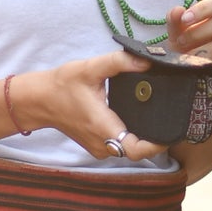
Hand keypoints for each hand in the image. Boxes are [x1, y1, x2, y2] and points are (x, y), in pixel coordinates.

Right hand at [14, 54, 164, 161]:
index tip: (171, 131)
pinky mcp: (98, 146)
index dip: (157, 145)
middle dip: (156, 136)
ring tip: (159, 115)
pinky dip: (132, 135)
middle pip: (139, 149)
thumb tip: (148, 60)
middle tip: (172, 116)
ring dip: (144, 136)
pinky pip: (121, 145)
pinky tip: (140, 118)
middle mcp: (103, 144)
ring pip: (130, 148)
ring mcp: (100, 149)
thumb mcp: (91, 68)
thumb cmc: (63, 85)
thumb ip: (119, 62)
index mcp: (103, 127)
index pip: (137, 150)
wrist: (40, 99)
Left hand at [168, 0, 211, 94]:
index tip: (184, 19)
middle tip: (180, 42)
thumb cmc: (191, 46)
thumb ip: (176, 21)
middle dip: (199, 33)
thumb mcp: (180, 33)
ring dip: (200, 53)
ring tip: (185, 59)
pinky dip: (210, 69)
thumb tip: (177, 11)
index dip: (204, 9)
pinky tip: (200, 70)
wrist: (200, 73)